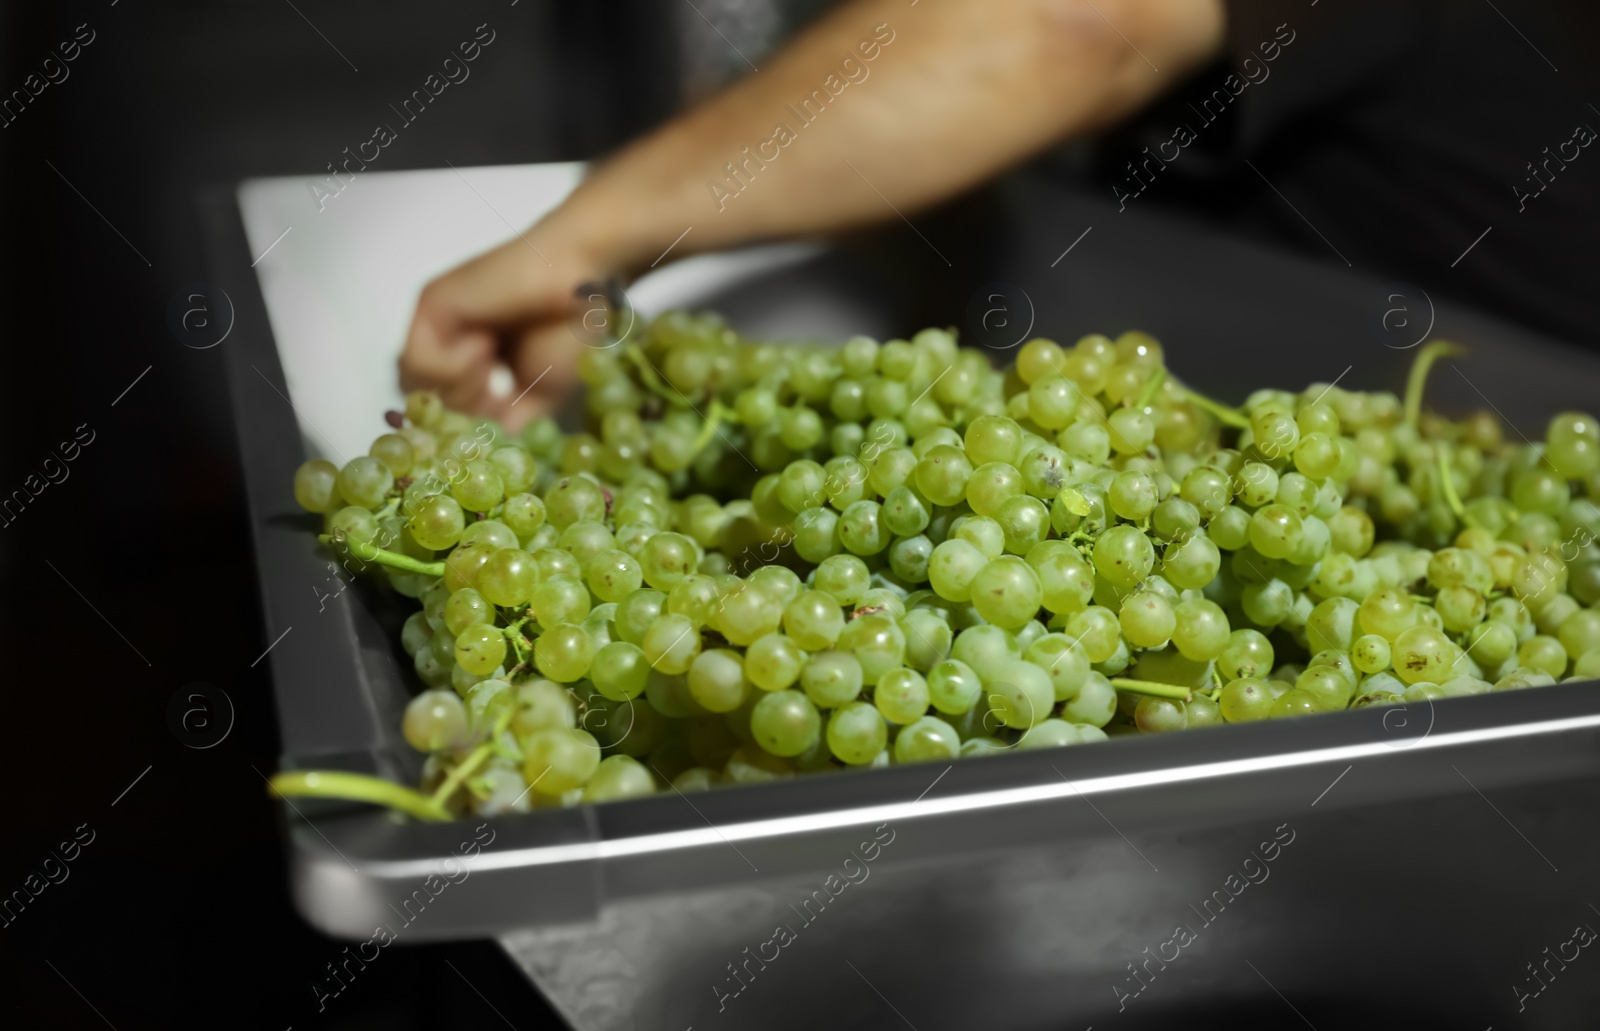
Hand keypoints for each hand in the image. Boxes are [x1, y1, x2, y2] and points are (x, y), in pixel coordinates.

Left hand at [399, 230, 602, 430]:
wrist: (583, 282)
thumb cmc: (569, 328)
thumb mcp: (539, 393)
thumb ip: (505, 422)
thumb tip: (479, 448)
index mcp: (469, 357)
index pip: (441, 407)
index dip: (461, 428)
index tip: (489, 430)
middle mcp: (446, 337)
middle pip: (423, 401)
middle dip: (462, 411)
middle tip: (496, 391)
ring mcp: (436, 320)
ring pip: (413, 384)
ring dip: (458, 387)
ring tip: (492, 362)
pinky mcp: (431, 304)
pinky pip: (418, 360)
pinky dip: (454, 366)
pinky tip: (484, 345)